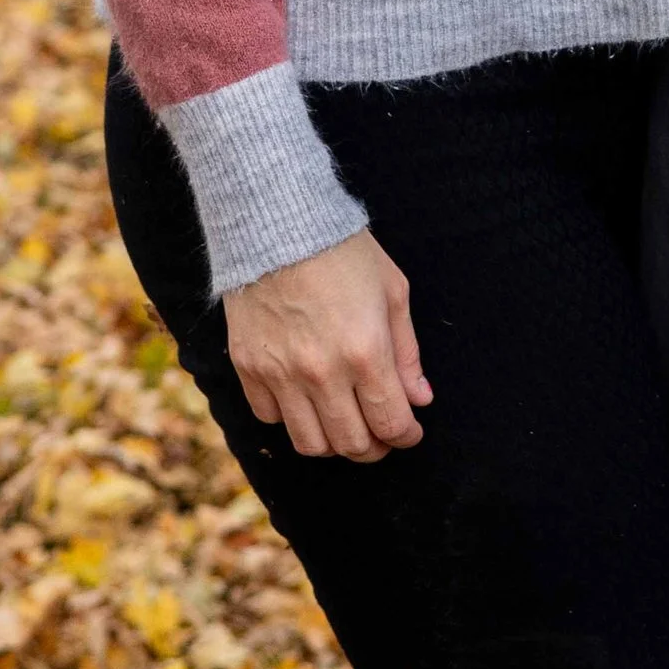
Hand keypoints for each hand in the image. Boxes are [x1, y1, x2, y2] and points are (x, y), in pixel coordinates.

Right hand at [223, 232, 430, 460]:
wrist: (277, 221)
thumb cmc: (343, 250)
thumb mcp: (392, 291)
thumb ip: (407, 353)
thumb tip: (420, 399)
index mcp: (366, 352)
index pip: (391, 424)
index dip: (407, 436)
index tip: (410, 431)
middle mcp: (323, 372)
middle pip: (352, 444)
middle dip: (375, 448)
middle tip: (381, 435)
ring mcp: (281, 373)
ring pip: (310, 444)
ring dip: (334, 443)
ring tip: (345, 424)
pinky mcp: (248, 367)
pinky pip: (270, 418)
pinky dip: (291, 419)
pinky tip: (305, 399)